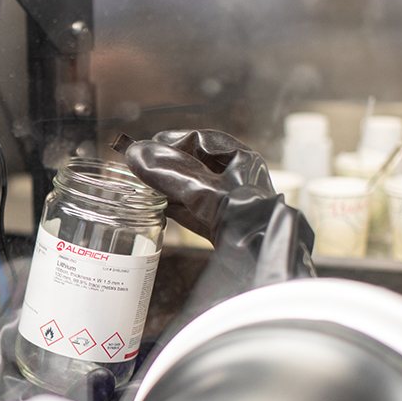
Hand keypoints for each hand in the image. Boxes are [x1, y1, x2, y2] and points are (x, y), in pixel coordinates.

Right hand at [123, 129, 274, 242]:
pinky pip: (192, 210)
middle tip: (142, 171)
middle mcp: (236, 178)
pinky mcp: (221, 226)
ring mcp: (228, 203)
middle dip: (166, 167)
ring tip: (144, 189)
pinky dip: (175, 208)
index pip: (199, 140)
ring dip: (167, 188)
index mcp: (241, 160)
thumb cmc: (247, 220)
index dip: (171, 143)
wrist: (263, 260)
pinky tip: (158, 208)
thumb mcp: (205, 192)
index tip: (147, 151)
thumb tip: (138, 153)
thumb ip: (170, 172)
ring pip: (190, 188)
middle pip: (192, 164)